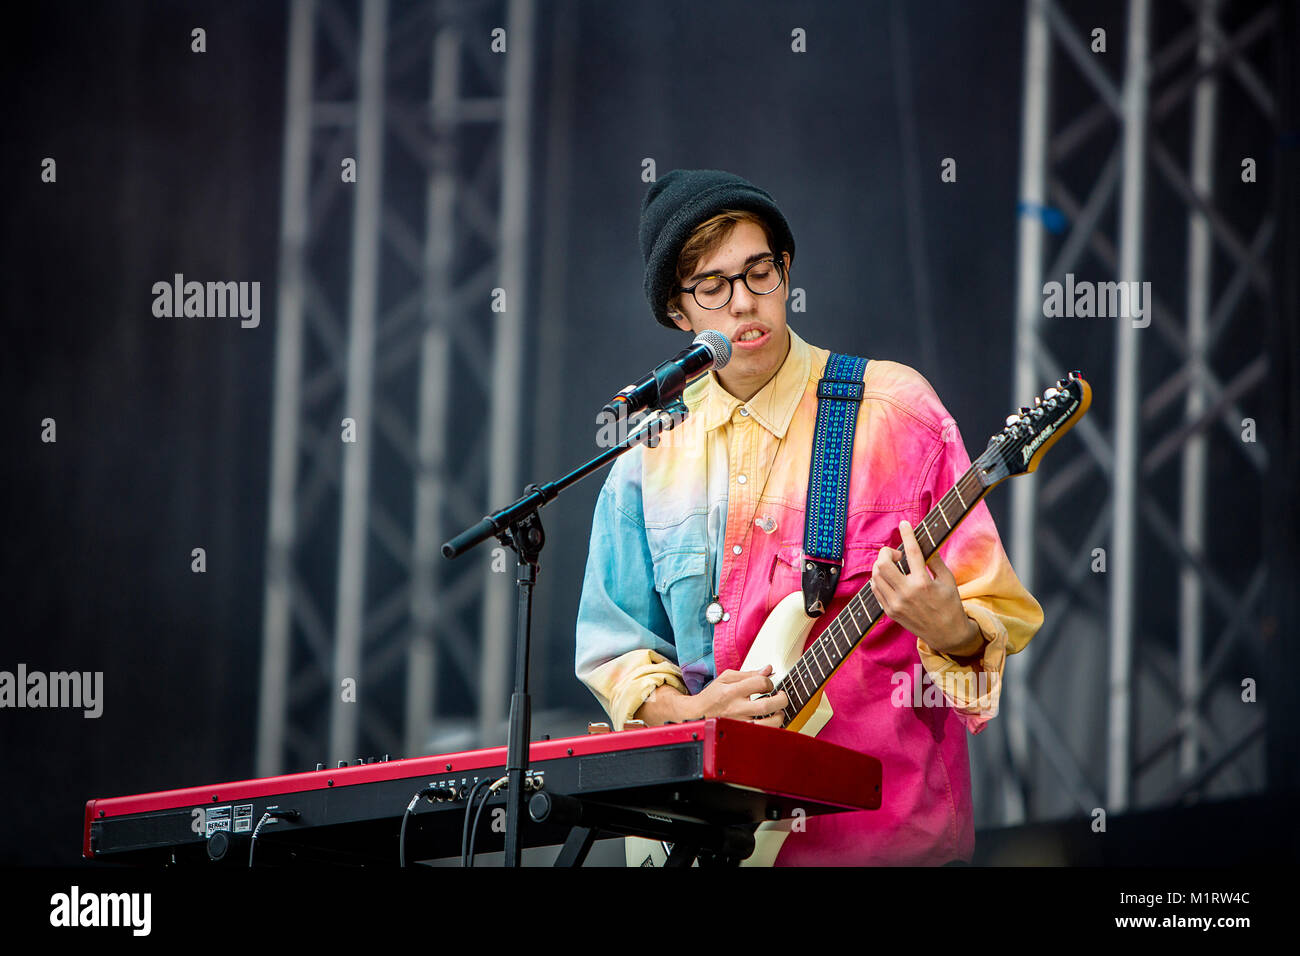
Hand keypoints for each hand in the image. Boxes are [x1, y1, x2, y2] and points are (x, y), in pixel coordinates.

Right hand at [689, 665, 787, 726]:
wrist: (697, 713)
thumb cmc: (712, 695)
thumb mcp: (727, 678)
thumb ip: (749, 673)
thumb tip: (769, 669)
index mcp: (732, 691)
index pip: (760, 683)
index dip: (769, 682)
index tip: (768, 685)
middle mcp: (736, 708)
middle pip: (766, 705)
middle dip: (781, 699)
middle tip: (781, 696)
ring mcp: (739, 723)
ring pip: (767, 724)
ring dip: (779, 717)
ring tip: (778, 711)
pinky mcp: (740, 734)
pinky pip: (761, 734)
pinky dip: (771, 728)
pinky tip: (770, 722)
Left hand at [871, 520, 979, 656]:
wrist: (946, 634)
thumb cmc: (950, 605)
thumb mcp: (948, 581)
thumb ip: (936, 561)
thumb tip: (926, 543)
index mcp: (924, 583)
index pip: (912, 552)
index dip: (907, 535)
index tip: (904, 524)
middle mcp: (907, 593)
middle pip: (883, 564)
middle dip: (887, 552)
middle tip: (897, 555)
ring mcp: (896, 604)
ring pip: (875, 576)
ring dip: (881, 565)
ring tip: (894, 567)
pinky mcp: (890, 612)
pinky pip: (875, 590)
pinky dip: (879, 579)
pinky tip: (889, 578)